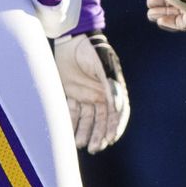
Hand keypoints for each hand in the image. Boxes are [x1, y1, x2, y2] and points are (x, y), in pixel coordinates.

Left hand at [53, 32, 129, 153]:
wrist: (73, 37)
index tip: (110, 140)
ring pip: (87, 119)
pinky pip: (71, 111)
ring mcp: (86, 94)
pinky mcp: (71, 92)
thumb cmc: (93, 50)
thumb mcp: (104, 65)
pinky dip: (70, 122)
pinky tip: (67, 133)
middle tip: (94, 149)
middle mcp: (101, 94)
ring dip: (84, 132)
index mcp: (113, 89)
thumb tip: (118, 108)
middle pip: (102, 120)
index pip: (117, 113)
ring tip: (79, 144)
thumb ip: (110, 85)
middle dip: (99, 135)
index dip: (115, 128)